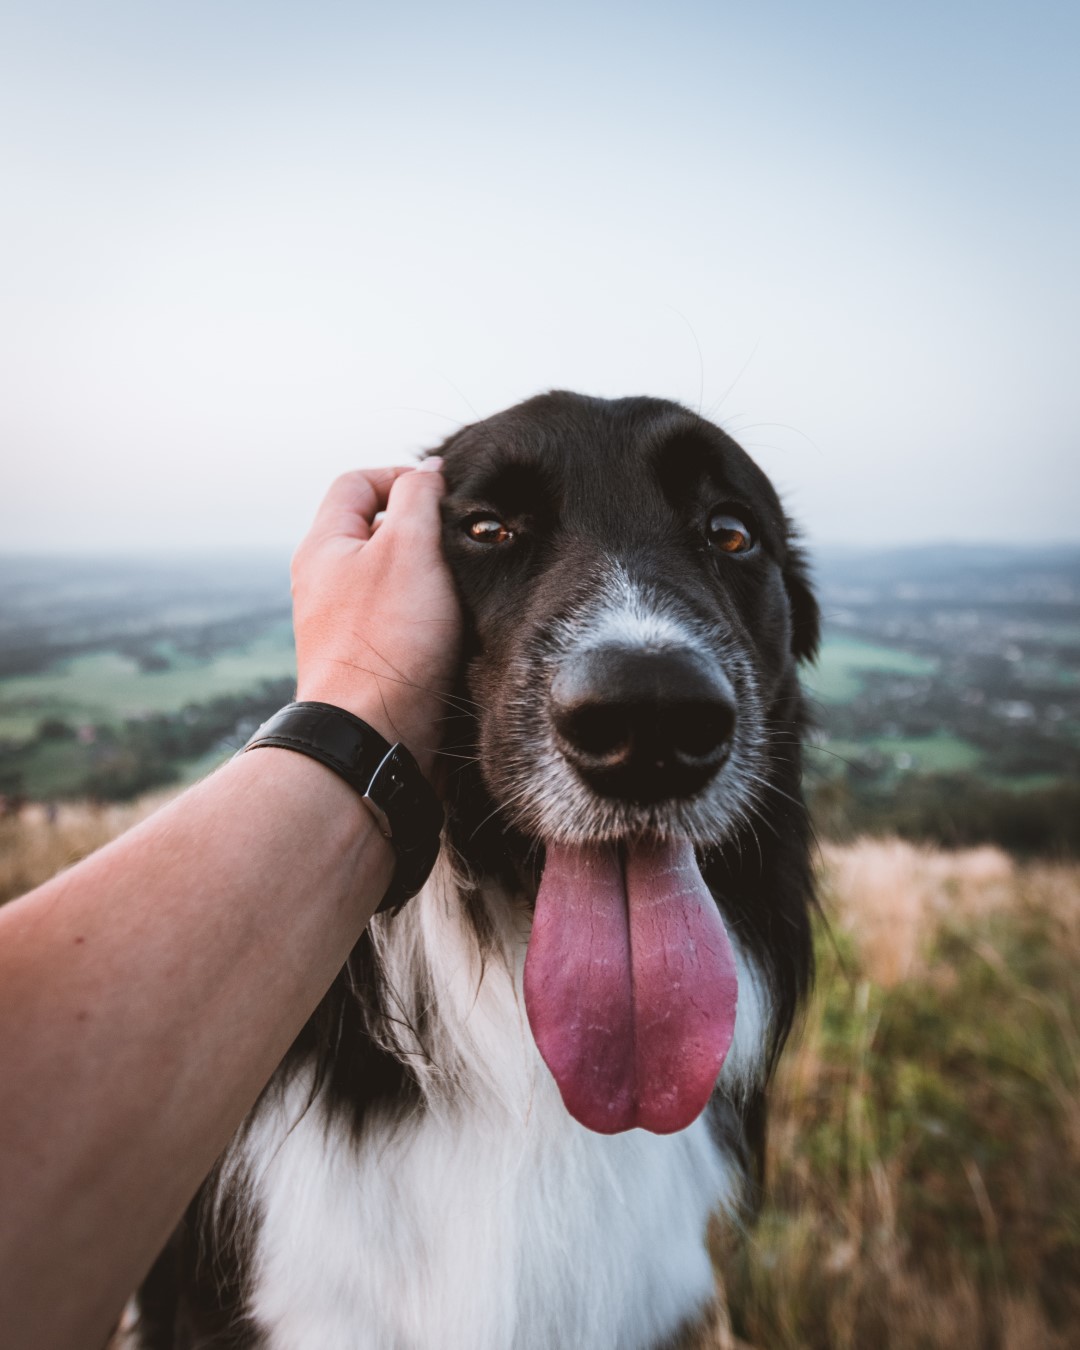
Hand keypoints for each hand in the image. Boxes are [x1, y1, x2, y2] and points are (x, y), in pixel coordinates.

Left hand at [291, 461, 460, 777]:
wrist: (373, 735)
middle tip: (459, 546)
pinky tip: (454, 631)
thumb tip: (429, 470)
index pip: (356, 482)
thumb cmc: (390, 639)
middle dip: (421, 530)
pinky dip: (426, 617)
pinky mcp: (365, 661)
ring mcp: (342, 624)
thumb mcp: (410, 548)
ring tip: (462, 589)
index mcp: (324, 546)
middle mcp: (324, 582)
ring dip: (429, 578)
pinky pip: (398, 621)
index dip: (402, 477)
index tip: (444, 498)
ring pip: (391, 578)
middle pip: (375, 530)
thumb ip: (419, 498)